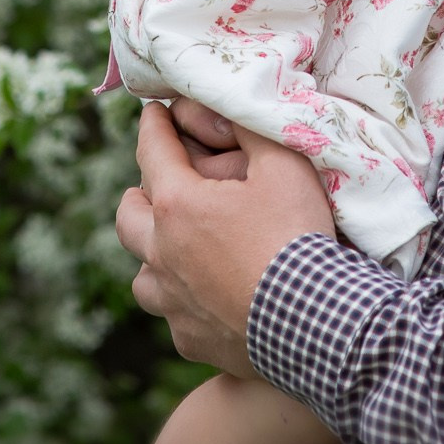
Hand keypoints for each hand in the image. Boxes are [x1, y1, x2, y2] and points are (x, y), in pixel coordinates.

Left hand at [115, 103, 335, 376]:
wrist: (315, 323)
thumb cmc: (298, 237)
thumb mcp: (285, 165)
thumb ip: (251, 127)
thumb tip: (228, 104)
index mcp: (177, 205)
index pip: (152, 150)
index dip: (153, 125)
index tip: (153, 112)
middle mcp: (161, 253)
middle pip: (128, 216)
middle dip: (138, 193)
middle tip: (156, 185)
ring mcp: (172, 302)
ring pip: (143, 274)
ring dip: (154, 256)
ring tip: (174, 249)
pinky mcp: (189, 340)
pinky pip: (174, 315)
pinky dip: (183, 301)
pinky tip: (205, 299)